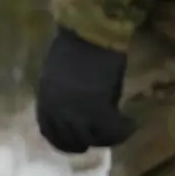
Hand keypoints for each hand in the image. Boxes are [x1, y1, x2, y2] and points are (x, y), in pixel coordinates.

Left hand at [36, 27, 135, 153]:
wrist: (88, 32)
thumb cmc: (74, 47)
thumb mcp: (58, 78)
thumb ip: (64, 99)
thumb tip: (81, 114)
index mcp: (43, 102)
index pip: (48, 132)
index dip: (62, 141)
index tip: (75, 142)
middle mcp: (55, 111)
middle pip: (68, 140)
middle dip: (83, 143)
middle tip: (98, 140)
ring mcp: (74, 111)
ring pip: (89, 138)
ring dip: (104, 139)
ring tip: (118, 132)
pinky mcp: (96, 108)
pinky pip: (109, 130)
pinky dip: (121, 131)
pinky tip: (131, 124)